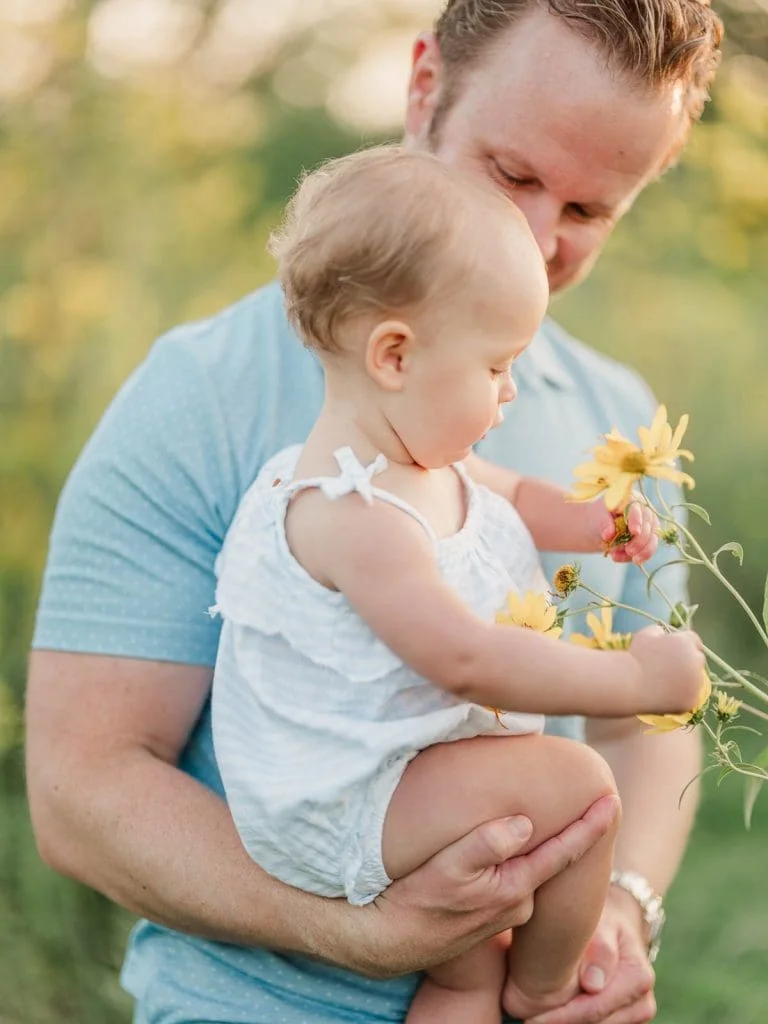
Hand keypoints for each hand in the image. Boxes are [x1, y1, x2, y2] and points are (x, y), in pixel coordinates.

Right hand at [341, 794, 619, 978]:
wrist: (394, 941)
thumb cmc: (419, 900)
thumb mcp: (450, 865)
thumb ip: (489, 842)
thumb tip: (526, 822)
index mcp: (515, 887)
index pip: (563, 852)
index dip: (590, 826)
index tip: (612, 801)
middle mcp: (520, 902)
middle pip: (552, 859)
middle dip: (568, 832)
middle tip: (588, 798)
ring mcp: (508, 911)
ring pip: (532, 869)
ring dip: (539, 846)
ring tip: (545, 815)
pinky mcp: (494, 913)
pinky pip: (517, 879)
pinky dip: (520, 860)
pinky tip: (513, 846)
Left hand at [528, 890, 655, 1023]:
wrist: (619, 924)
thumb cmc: (604, 919)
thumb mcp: (602, 921)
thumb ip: (600, 947)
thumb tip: (593, 984)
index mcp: (638, 977)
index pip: (594, 1009)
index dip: (560, 1017)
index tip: (530, 1017)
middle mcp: (642, 1001)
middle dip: (559, 1022)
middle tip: (525, 1017)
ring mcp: (637, 1012)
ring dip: (567, 1022)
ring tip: (535, 1014)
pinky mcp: (628, 1017)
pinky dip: (575, 1020)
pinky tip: (553, 1013)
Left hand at [593, 501, 658, 564]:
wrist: (600, 525)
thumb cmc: (600, 516)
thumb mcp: (598, 516)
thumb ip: (604, 523)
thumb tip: (609, 535)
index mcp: (631, 499)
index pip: (637, 509)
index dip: (636, 520)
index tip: (634, 532)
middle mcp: (644, 511)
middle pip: (648, 526)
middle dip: (639, 541)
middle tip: (628, 550)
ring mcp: (649, 525)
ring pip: (652, 540)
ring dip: (641, 552)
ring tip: (625, 558)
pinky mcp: (649, 538)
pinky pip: (649, 550)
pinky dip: (639, 556)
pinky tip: (626, 560)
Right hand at [629, 625, 704, 713]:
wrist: (629, 684)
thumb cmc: (635, 656)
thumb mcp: (645, 635)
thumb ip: (659, 631)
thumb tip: (664, 633)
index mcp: (685, 643)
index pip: (694, 640)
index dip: (684, 644)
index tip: (675, 650)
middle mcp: (695, 661)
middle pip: (698, 659)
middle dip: (688, 661)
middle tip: (670, 667)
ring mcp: (695, 683)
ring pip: (696, 679)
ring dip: (686, 679)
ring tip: (665, 682)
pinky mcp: (691, 700)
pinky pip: (690, 696)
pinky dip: (681, 695)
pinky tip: (666, 694)